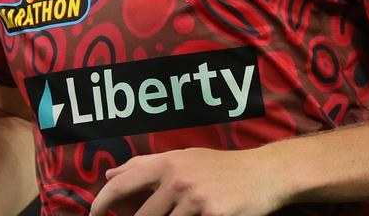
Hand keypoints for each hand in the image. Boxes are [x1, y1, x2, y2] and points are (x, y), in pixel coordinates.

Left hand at [89, 147, 285, 215]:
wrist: (266, 174)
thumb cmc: (222, 169)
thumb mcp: (184, 159)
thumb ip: (146, 166)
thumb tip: (110, 175)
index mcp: (167, 162)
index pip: (122, 183)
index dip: (101, 203)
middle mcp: (177, 178)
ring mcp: (194, 198)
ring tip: (183, 214)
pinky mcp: (211, 215)